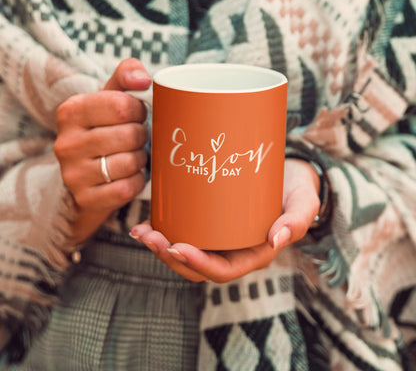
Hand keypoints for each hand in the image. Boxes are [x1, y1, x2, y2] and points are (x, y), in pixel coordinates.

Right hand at [54, 58, 150, 244]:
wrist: (86, 176)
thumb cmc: (104, 130)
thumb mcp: (109, 98)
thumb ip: (126, 76)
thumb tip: (143, 79)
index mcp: (71, 112)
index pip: (122, 105)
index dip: (139, 111)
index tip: (136, 115)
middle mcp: (66, 143)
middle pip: (130, 135)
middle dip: (142, 136)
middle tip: (136, 138)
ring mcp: (73, 174)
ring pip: (129, 163)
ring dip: (140, 160)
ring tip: (132, 156)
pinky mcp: (86, 199)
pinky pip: (126, 189)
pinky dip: (136, 182)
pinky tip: (129, 176)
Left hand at [130, 158, 320, 282]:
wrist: (288, 175)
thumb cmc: (297, 190)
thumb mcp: (304, 203)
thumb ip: (297, 221)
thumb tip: (277, 240)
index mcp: (253, 254)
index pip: (222, 270)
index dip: (198, 264)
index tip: (176, 248)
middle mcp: (233, 250)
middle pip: (196, 265)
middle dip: (169, 256)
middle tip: (149, 236)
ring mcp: (220, 237)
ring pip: (186, 250)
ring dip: (160, 244)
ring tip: (141, 230)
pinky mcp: (211, 221)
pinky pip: (186, 231)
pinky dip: (165, 228)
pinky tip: (148, 218)